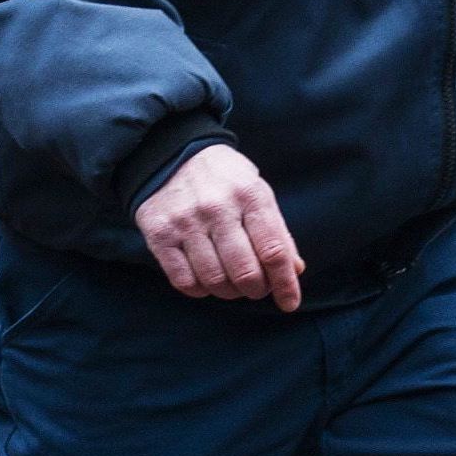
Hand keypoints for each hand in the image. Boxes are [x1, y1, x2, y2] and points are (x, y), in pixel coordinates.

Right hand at [133, 143, 304, 311]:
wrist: (170, 153)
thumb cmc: (224, 179)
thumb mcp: (257, 192)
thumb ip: (277, 231)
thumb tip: (295, 270)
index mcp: (249, 195)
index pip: (274, 251)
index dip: (285, 284)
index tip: (289, 303)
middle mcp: (217, 208)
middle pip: (245, 273)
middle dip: (256, 290)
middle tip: (255, 288)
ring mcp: (185, 222)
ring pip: (215, 281)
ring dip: (228, 292)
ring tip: (231, 284)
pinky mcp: (159, 235)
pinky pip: (184, 281)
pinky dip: (200, 290)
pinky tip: (205, 279)